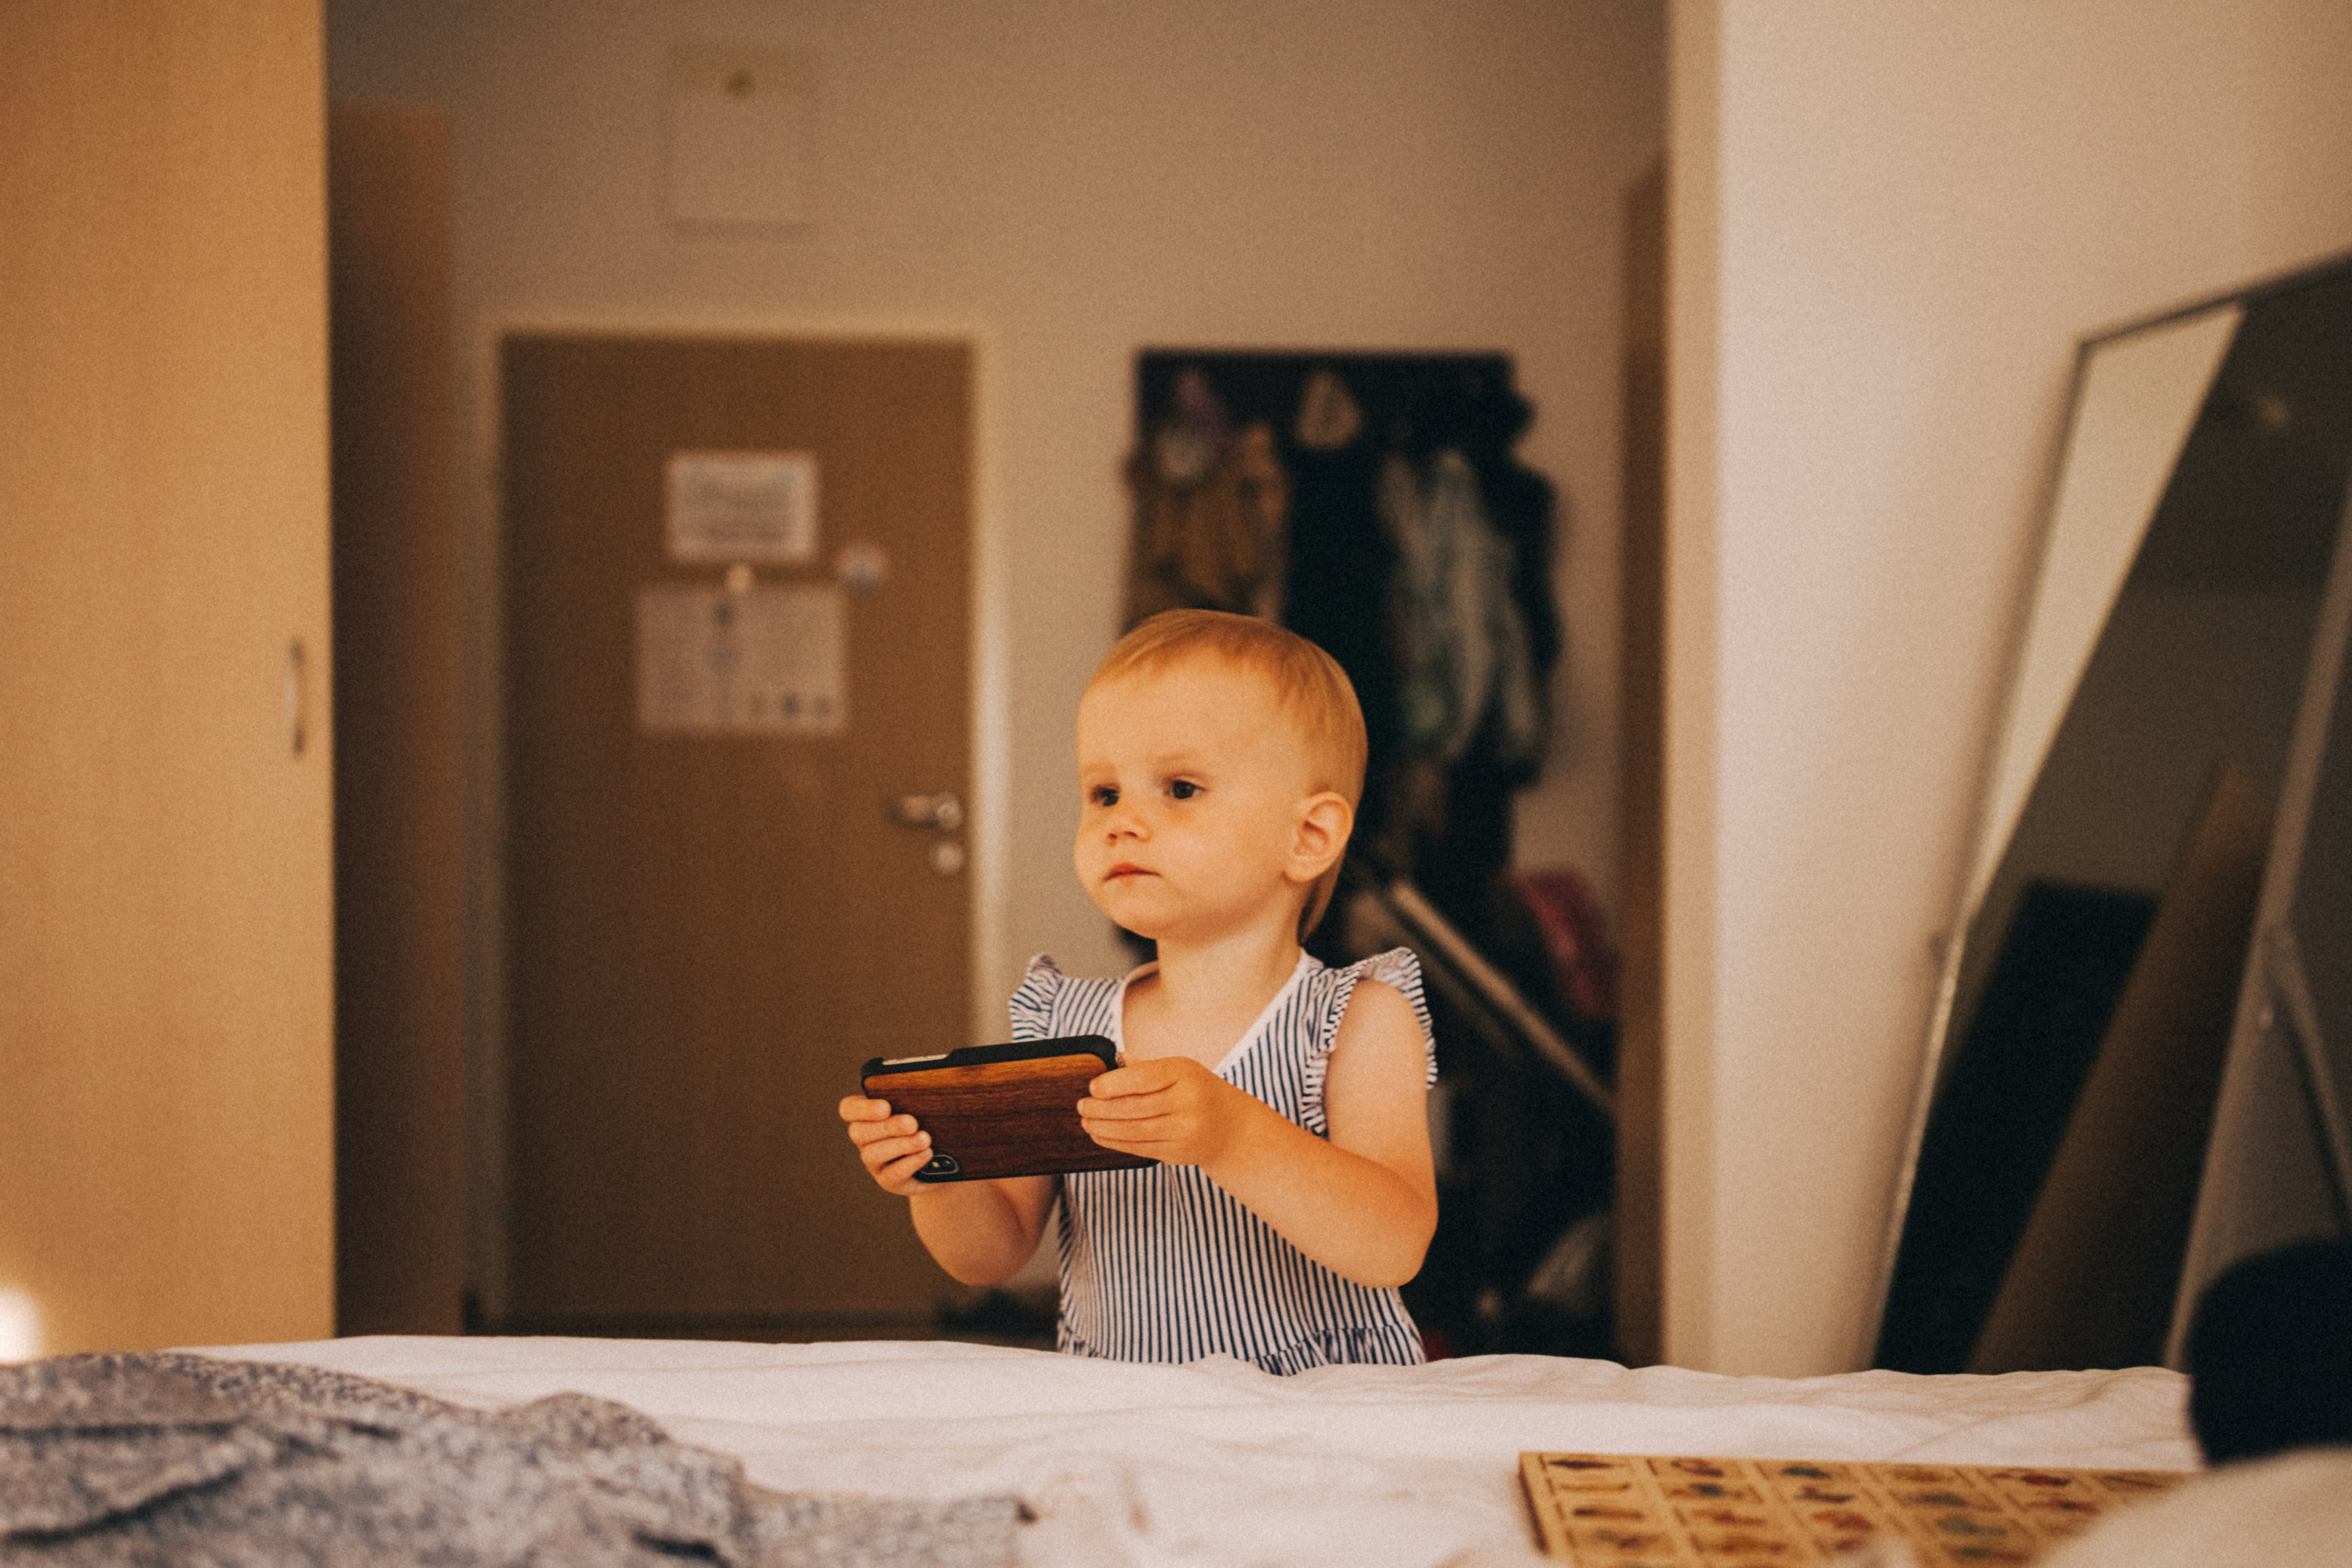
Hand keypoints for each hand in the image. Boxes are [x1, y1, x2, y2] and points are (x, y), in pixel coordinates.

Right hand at [839, 1095, 935, 1196]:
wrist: (941, 1158)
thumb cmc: (928, 1124)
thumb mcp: (922, 1107)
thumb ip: (919, 1094)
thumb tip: (941, 1077)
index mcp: (868, 1114)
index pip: (849, 1108)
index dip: (862, 1108)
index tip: (886, 1107)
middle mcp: (865, 1139)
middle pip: (858, 1132)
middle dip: (887, 1127)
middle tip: (912, 1122)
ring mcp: (874, 1162)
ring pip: (873, 1154)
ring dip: (900, 1145)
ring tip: (924, 1139)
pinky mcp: (888, 1180)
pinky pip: (892, 1174)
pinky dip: (910, 1162)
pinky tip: (926, 1153)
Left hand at [1078, 1057, 1263, 1166]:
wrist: (1230, 1127)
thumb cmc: (1197, 1090)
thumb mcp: (1179, 1070)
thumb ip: (1145, 1069)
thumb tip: (1111, 1064)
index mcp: (1184, 1074)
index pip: (1142, 1079)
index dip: (1112, 1085)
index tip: (1092, 1087)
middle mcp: (1187, 1102)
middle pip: (1134, 1108)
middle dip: (1101, 1109)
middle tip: (1081, 1106)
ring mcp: (1184, 1130)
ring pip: (1133, 1131)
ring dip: (1103, 1127)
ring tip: (1086, 1122)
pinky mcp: (1177, 1152)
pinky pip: (1139, 1148)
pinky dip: (1114, 1142)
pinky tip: (1099, 1135)